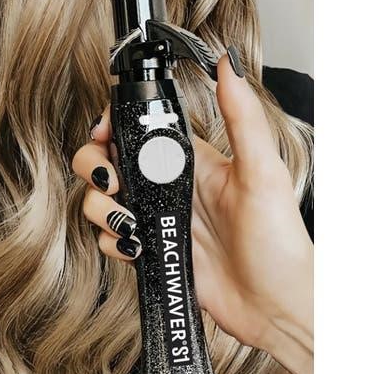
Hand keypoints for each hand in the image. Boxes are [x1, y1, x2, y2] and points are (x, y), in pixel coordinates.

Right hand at [72, 54, 312, 373]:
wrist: (275, 309)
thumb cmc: (279, 242)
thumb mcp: (262, 174)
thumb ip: (242, 118)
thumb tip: (229, 64)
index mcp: (188, 159)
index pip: (135, 127)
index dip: (110, 125)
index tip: (103, 134)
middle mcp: (165, 185)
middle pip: (104, 160)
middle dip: (93, 167)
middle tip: (110, 183)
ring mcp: (154, 218)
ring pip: (101, 200)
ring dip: (101, 209)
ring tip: (129, 223)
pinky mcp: (148, 250)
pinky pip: (110, 240)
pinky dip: (113, 243)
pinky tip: (137, 249)